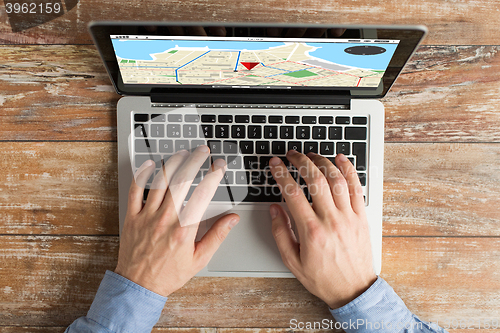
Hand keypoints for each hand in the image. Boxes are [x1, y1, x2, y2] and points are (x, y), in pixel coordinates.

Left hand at [115, 146, 238, 295]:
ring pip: (160, 181)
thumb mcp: (199, 259)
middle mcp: (165, 219)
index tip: (219, 166)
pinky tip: (151, 164)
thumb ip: (217, 236)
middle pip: (181, 181)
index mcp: (184, 229)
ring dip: (173, 163)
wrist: (139, 286)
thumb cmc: (169, 274)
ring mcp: (147, 216)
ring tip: (183, 153)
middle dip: (194, 161)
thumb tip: (232, 219)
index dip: (213, 176)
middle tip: (202, 151)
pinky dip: (142, 175)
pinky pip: (135, 190)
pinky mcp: (132, 217)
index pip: (203, 194)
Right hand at [269, 151, 375, 308]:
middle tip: (292, 154)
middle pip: (315, 180)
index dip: (281, 174)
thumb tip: (274, 209)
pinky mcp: (362, 216)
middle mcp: (331, 220)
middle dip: (301, 161)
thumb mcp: (292, 261)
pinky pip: (357, 187)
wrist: (353, 290)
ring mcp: (349, 217)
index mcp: (311, 231)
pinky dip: (349, 170)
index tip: (275, 164)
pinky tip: (340, 159)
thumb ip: (280, 233)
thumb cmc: (323, 278)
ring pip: (336, 179)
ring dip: (323, 162)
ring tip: (311, 155)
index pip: (292, 193)